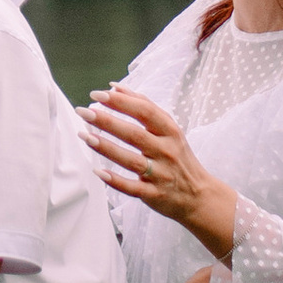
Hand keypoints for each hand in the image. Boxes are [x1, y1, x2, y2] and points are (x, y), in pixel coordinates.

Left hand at [85, 83, 238, 262]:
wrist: (199, 195)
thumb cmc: (177, 156)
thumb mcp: (168, 129)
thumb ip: (143, 106)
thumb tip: (115, 87)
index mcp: (170, 131)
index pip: (145, 112)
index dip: (121, 102)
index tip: (98, 94)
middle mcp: (166, 151)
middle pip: (135, 134)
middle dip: (107, 122)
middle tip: (84, 112)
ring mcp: (161, 174)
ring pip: (132, 160)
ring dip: (107, 148)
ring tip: (86, 136)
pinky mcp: (155, 195)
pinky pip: (133, 188)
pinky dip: (116, 181)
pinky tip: (98, 171)